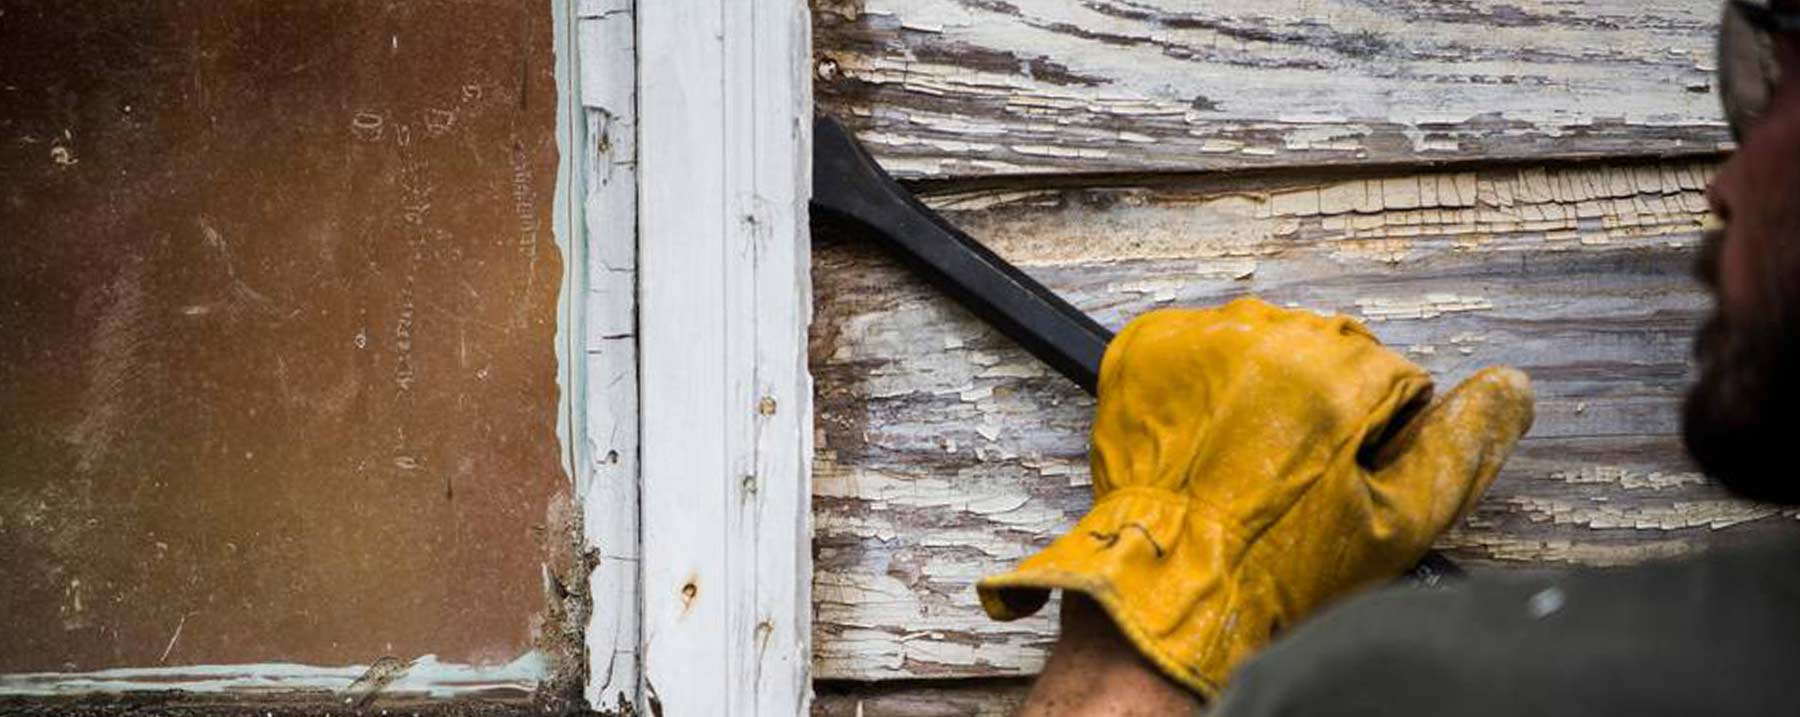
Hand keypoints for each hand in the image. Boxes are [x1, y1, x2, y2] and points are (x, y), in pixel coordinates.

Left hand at [981, 298, 1534, 697]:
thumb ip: (1460, 445)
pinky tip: (1202, 438)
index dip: (1377, 434)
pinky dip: (1204, 383)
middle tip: (1291, 475)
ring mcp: (1200, 338)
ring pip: (1264, 343)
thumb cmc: (1275, 564)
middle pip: (1328, 350)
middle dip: (1321, 403)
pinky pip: (1200, 346)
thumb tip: (1510, 387)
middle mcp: (1267, 335)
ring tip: (1242, 459)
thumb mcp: (1398, 520)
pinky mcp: (1146, 347)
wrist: (1171, 582)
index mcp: (1339, 369)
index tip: (1343, 476)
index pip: (1393, 375)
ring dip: (1261, 387)